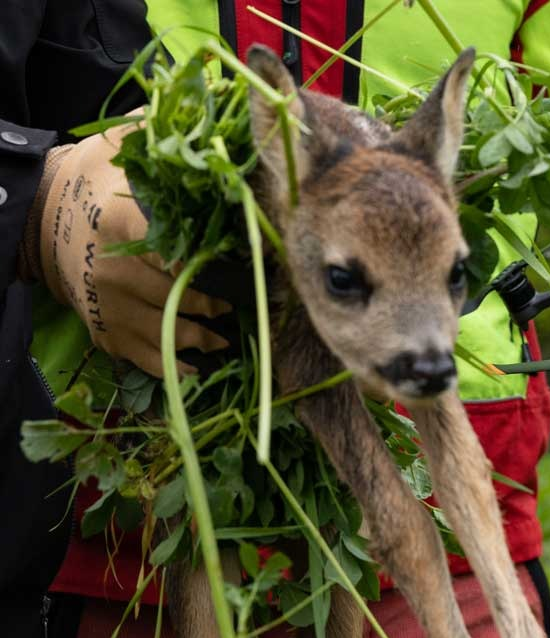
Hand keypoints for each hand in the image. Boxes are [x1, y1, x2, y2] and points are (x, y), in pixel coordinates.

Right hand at [19, 124, 230, 376]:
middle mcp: (113, 270)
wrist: (41, 212)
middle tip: (253, 303)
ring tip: (230, 332)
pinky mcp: (103, 328)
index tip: (252, 265)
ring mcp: (106, 304)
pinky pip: (143, 357)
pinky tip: (199, 364)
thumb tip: (223, 104)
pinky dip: (174, 366)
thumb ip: (170, 133)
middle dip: (220, 302)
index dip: (220, 264)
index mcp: (124, 226)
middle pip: (182, 296)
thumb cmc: (96, 175)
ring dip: (204, 336)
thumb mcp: (125, 144)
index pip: (181, 253)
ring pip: (168, 332)